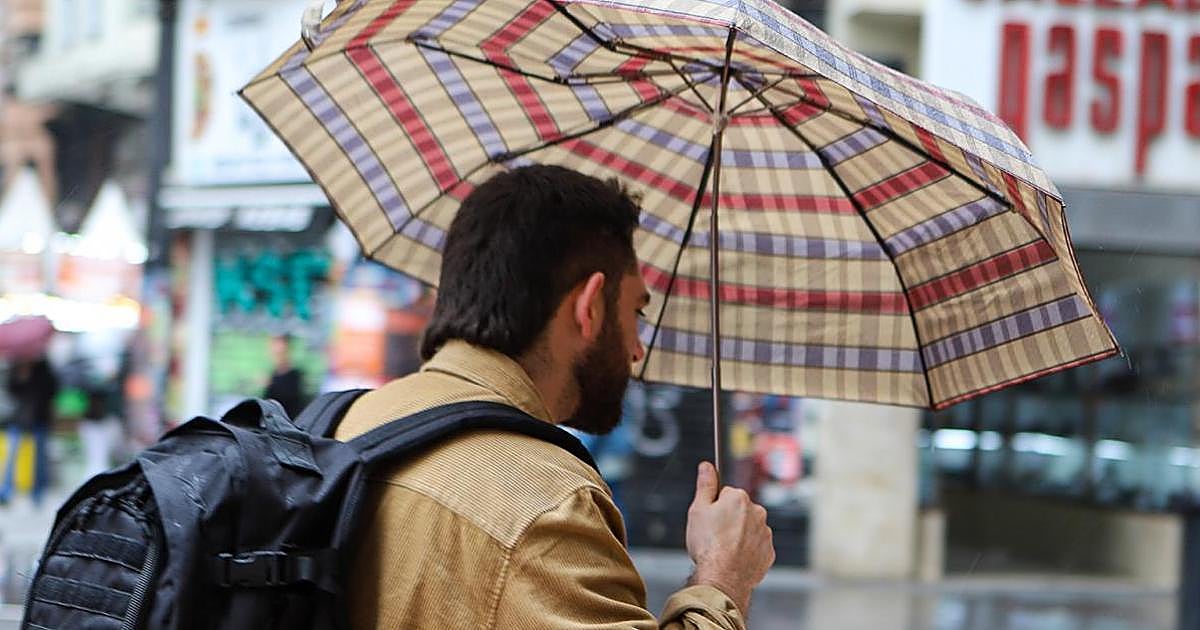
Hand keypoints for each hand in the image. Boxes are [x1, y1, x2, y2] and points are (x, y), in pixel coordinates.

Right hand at [684, 461, 774, 613]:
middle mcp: (757, 512)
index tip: (709, 520)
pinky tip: (733, 559)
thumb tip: (707, 466)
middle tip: (713, 536)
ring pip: (748, 529)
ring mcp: (765, 533)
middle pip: (739, 511)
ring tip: (723, 550)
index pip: (725, 494)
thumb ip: (705, 485)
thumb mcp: (698, 510)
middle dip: (728, 520)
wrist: (723, 578)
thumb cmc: (708, 545)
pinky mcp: (768, 553)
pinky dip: (746, 551)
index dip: (714, 507)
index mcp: (739, 498)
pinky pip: (756, 547)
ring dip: (738, 536)